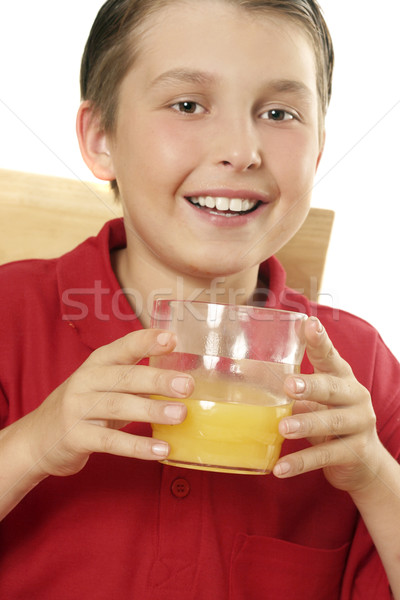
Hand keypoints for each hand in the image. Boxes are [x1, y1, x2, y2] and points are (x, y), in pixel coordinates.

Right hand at [26, 329, 192, 477]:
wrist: (37, 438)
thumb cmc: (84, 407)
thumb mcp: (104, 386)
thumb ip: (134, 379)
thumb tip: (181, 379)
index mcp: (97, 363)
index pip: (123, 347)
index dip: (147, 341)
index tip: (172, 339)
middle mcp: (85, 381)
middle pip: (125, 377)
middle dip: (158, 379)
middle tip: (187, 385)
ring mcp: (77, 409)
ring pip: (118, 406)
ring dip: (152, 411)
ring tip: (181, 415)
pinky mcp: (75, 437)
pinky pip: (110, 442)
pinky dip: (137, 446)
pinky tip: (160, 450)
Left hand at [273, 317, 385, 493]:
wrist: (362, 463)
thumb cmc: (329, 421)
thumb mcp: (312, 401)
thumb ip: (289, 388)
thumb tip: (246, 371)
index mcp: (341, 377)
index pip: (329, 355)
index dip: (319, 340)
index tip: (309, 324)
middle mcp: (354, 396)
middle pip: (332, 387)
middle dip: (310, 385)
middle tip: (288, 385)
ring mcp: (359, 424)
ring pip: (332, 422)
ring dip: (306, 424)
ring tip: (282, 428)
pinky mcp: (356, 452)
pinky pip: (326, 456)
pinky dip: (301, 463)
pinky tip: (280, 469)